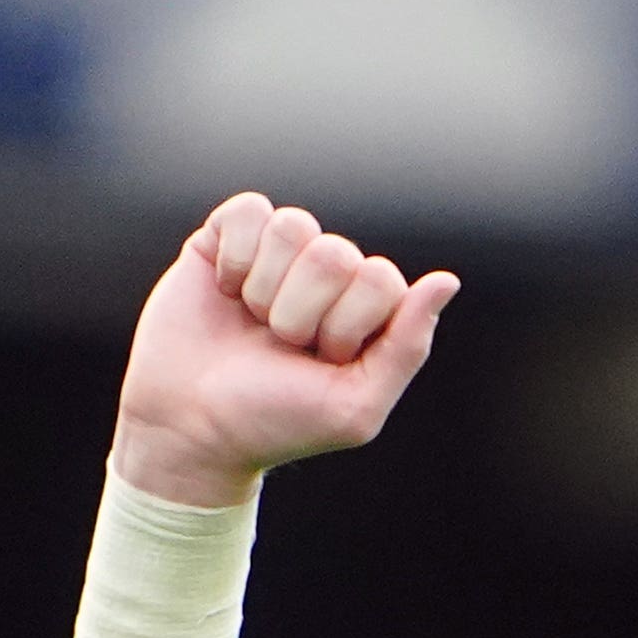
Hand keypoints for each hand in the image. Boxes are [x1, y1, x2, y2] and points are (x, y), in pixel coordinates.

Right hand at [109, 192, 454, 508]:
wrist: (190, 426)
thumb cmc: (274, 423)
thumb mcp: (355, 404)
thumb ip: (408, 345)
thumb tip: (447, 280)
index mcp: (367, 312)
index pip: (380, 279)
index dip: (346, 325)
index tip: (321, 361)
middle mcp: (327, 277)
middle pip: (336, 253)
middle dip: (302, 312)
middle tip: (281, 345)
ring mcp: (278, 255)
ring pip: (294, 225)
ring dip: (266, 288)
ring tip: (252, 322)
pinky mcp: (227, 239)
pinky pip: (251, 210)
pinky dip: (235, 256)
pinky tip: (225, 289)